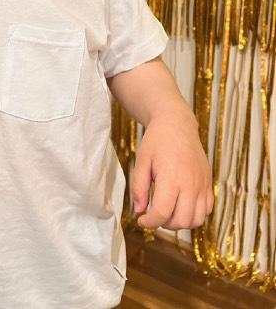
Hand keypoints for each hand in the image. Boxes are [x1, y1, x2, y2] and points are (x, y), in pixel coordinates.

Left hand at [131, 110, 213, 229]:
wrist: (177, 123)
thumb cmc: (157, 141)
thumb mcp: (141, 161)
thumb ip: (138, 187)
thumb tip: (139, 210)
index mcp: (171, 177)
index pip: (162, 213)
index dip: (150, 222)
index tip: (142, 220)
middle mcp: (190, 183)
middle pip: (181, 221)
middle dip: (165, 224)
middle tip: (154, 213)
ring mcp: (202, 184)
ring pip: (197, 220)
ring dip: (181, 222)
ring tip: (168, 211)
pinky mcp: (208, 183)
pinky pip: (206, 210)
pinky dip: (195, 215)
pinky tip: (182, 205)